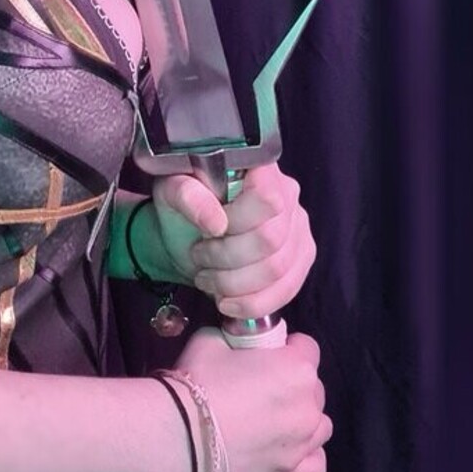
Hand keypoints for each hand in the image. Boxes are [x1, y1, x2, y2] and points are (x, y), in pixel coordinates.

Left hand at [152, 162, 315, 317]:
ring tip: (208, 280)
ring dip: (235, 284)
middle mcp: (288, 194)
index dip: (237, 222)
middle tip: (198, 258)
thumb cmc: (182, 207)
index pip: (266, 199)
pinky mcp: (300, 259)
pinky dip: (253, 303)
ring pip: (278, 270)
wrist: (188, 235)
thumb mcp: (172, 192)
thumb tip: (215, 221)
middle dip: (227, 259)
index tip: (207, 232)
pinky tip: (227, 301)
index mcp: (259, 168)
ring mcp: (298, 228)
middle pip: (271, 239)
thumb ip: (188, 196)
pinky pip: (288, 290)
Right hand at [173, 326, 330, 471]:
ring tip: (275, 418)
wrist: (180, 434)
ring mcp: (303, 443)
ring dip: (303, 417)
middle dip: (293, 382)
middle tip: (262, 385)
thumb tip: (239, 348)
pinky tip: (287, 447)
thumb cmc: (199, 380)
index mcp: (295, 368)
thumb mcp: (212, 339)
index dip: (287, 347)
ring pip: (320, 424)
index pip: (308, 348)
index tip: (268, 352)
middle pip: (313, 387)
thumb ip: (236, 340)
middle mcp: (308, 406)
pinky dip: (307, 453)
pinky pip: (316, 462)